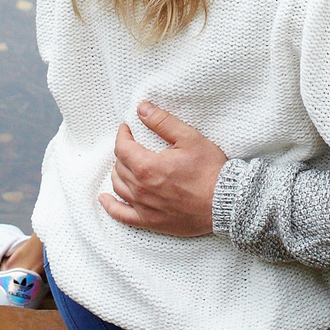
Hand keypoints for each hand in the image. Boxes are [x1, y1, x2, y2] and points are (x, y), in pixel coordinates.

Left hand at [98, 102, 224, 236]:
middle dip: (124, 152)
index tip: (127, 128)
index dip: (123, 134)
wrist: (224, 203)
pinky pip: (121, 215)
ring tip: (125, 164)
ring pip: (118, 186)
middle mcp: (140, 188)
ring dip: (119, 172)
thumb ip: (163, 122)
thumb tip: (142, 109)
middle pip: (119, 166)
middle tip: (133, 145)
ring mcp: (143, 207)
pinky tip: (105, 199)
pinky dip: (110, 206)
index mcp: (146, 166)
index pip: (122, 147)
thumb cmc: (210, 170)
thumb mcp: (190, 138)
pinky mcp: (150, 221)